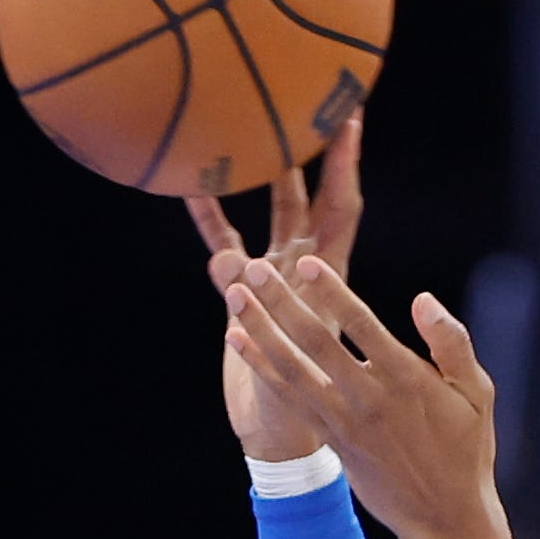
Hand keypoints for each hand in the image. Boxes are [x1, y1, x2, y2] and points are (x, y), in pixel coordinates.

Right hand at [190, 110, 368, 462]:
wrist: (286, 438)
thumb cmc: (318, 409)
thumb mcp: (311, 363)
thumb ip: (274, 316)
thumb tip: (240, 270)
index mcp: (331, 279)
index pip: (341, 208)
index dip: (344, 165)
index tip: (348, 116)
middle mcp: (303, 269)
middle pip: (306, 197)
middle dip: (305, 151)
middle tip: (298, 100)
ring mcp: (273, 280)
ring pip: (263, 216)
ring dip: (253, 178)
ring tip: (240, 128)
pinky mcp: (243, 296)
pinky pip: (224, 248)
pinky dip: (210, 221)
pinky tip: (191, 188)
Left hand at [223, 250, 504, 538]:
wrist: (443, 517)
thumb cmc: (465, 448)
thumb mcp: (477, 392)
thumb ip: (451, 342)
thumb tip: (422, 300)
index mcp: (407, 379)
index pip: (362, 326)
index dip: (331, 293)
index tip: (305, 263)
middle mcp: (369, 398)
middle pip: (316, 343)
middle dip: (281, 303)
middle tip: (254, 269)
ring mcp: (344, 421)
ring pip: (292, 370)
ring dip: (260, 331)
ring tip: (235, 297)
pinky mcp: (330, 439)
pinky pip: (288, 398)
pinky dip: (261, 367)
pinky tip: (239, 339)